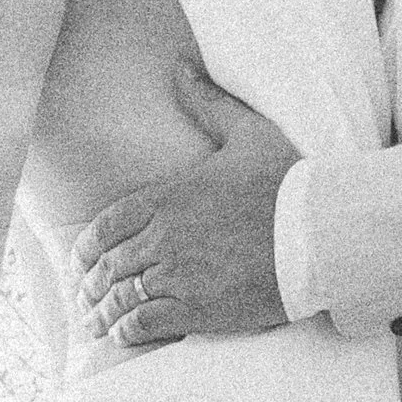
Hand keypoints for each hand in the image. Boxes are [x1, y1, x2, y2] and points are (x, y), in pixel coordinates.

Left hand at [73, 64, 299, 344]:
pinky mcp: (197, 308)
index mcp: (168, 196)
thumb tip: (181, 67)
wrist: (321, 231)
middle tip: (84, 299)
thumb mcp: (246, 132)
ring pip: (122, 296)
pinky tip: (123, 335)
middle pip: (109, 265)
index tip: (81, 262)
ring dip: (102, 312)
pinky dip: (127, 330)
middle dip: (90, 285)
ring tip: (96, 324)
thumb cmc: (289, 181)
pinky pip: (145, 322)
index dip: (88, 247)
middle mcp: (164, 236)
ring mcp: (178, 273)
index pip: (107, 224)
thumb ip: (207, 103)